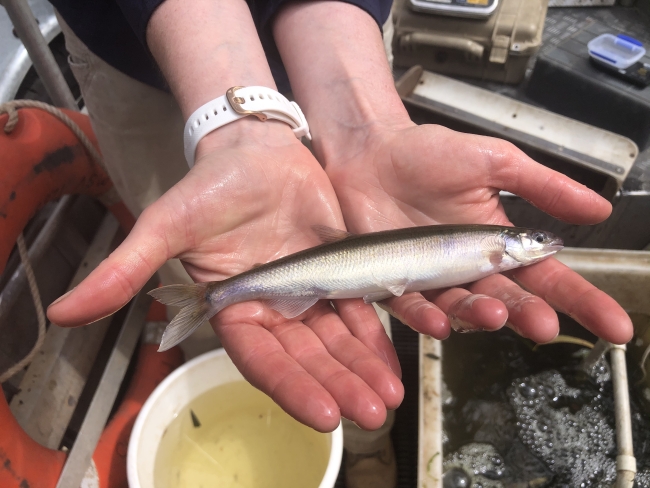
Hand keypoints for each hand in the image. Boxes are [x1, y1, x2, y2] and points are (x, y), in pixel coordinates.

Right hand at [47, 122, 402, 431]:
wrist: (256, 149)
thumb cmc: (210, 185)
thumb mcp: (168, 225)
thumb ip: (126, 269)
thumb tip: (64, 312)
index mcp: (233, 309)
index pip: (262, 360)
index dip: (292, 388)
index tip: (324, 416)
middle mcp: (272, 309)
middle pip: (308, 359)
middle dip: (338, 387)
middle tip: (372, 415)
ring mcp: (307, 294)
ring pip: (337, 342)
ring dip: (362, 371)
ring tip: (389, 400)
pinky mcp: (336, 272)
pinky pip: (358, 311)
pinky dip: (375, 337)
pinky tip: (395, 362)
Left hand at [325, 123, 632, 343]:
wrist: (370, 149)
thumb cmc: (428, 153)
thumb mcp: (494, 161)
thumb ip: (542, 186)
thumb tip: (600, 209)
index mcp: (498, 242)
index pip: (547, 277)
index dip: (581, 301)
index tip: (615, 324)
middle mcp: (468, 267)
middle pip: (507, 299)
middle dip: (529, 314)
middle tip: (545, 326)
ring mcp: (430, 277)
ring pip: (461, 308)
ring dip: (480, 317)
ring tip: (498, 317)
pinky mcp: (392, 281)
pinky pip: (410, 306)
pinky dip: (424, 316)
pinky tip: (440, 322)